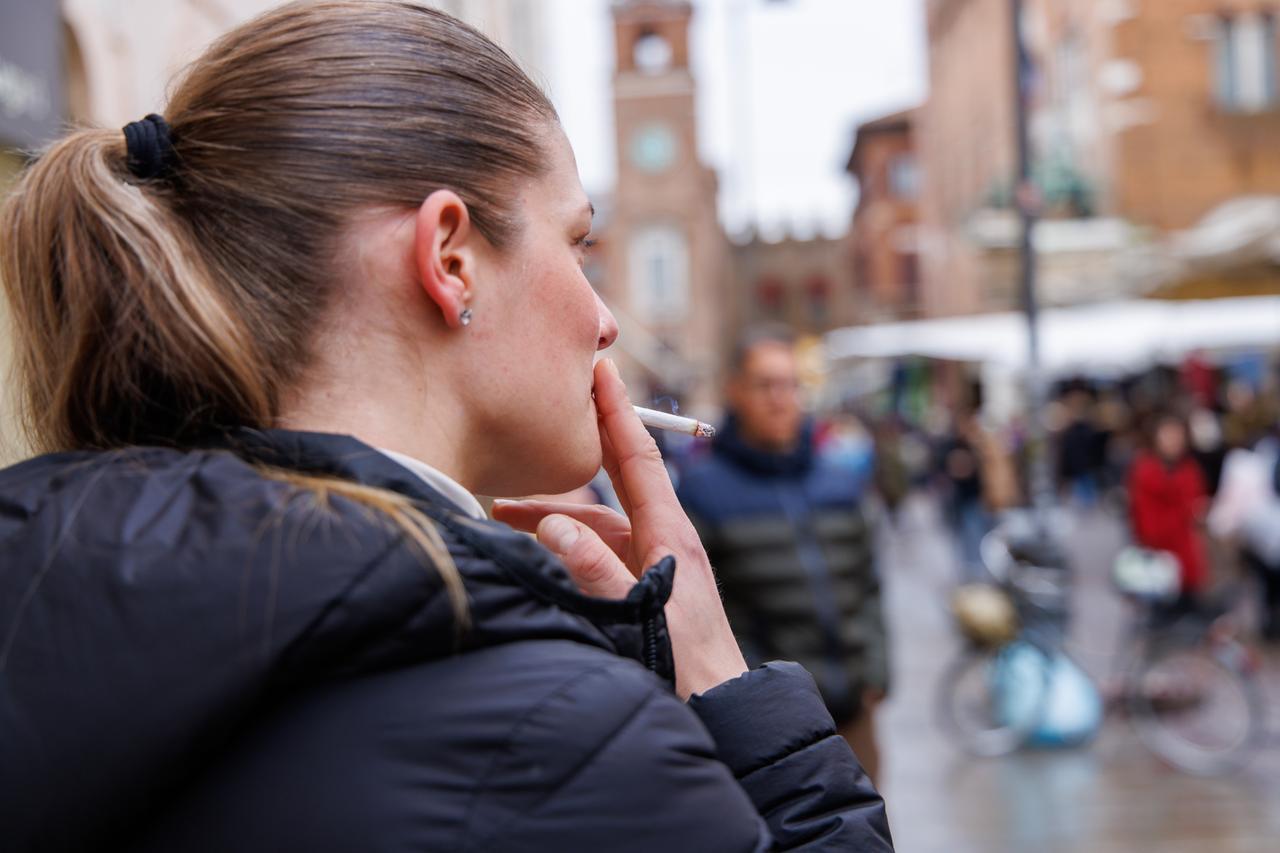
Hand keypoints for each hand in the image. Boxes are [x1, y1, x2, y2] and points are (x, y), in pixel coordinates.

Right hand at [493, 359, 746, 698]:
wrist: (719, 709)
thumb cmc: (686, 666)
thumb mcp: (637, 614)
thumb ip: (593, 570)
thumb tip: (552, 524)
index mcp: (670, 533)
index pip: (637, 457)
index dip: (617, 410)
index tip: (600, 368)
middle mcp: (663, 538)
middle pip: (615, 478)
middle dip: (578, 448)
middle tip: (545, 417)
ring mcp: (653, 561)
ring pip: (598, 519)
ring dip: (556, 510)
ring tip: (503, 508)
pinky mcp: (643, 584)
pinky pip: (599, 549)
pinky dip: (565, 542)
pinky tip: (534, 550)